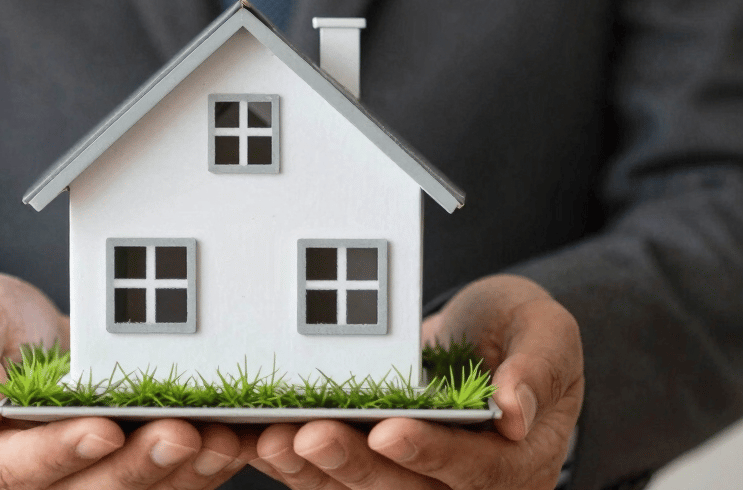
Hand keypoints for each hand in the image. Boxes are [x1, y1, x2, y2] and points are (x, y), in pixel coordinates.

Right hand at [0, 273, 248, 488]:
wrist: (22, 336)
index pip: (16, 469)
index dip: (61, 453)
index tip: (103, 428)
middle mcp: (34, 482)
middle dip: (139, 466)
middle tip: (181, 432)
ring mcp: (83, 479)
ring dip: (182, 473)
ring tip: (221, 440)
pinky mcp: (125, 469)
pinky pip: (165, 481)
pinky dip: (202, 466)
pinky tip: (234, 440)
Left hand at [252, 274, 583, 489]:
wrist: (488, 338)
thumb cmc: (521, 331)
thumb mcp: (547, 332)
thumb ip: (538, 367)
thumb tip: (517, 413)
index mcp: (514, 463)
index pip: (473, 468)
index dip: (430, 453)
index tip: (389, 432)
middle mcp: (460, 483)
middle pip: (404, 487)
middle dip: (352, 463)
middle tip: (307, 436)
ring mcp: (414, 476)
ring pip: (359, 487)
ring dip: (313, 469)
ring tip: (271, 439)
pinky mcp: (376, 463)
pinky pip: (333, 471)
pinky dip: (295, 458)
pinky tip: (259, 438)